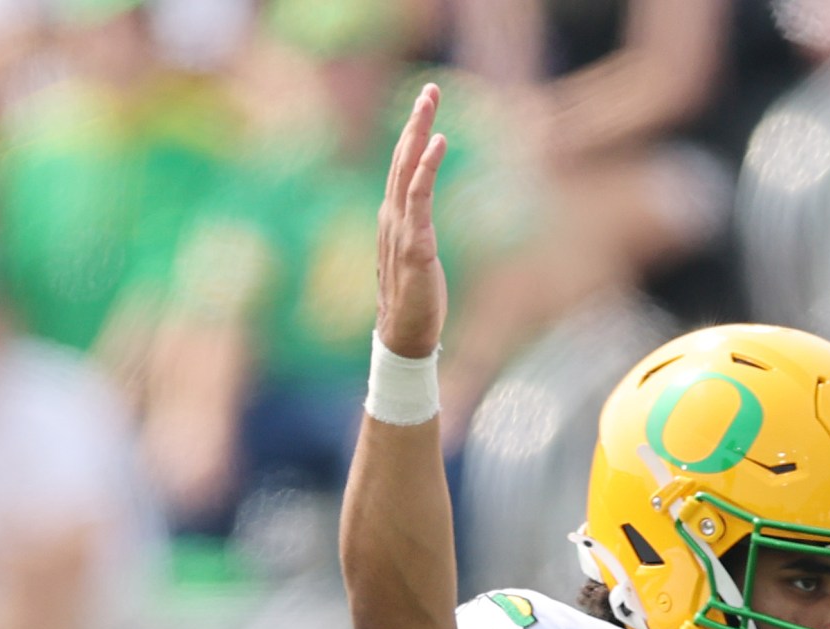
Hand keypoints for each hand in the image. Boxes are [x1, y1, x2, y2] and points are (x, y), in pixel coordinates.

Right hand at [375, 83, 449, 359]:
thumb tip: (421, 228)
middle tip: (429, 89)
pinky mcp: (414, 244)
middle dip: (415, 121)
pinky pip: (419, 197)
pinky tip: (438, 142)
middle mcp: (391, 217)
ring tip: (430, 101)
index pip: (402, 169)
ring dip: (418, 132)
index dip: (413, 136)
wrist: (404, 338)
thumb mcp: (416, 260)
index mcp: (393, 219)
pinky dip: (427, 166)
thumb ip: (416, 236)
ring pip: (407, 169)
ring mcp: (400, 229)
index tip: (426, 107)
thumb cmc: (414, 303)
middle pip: (402, 159)